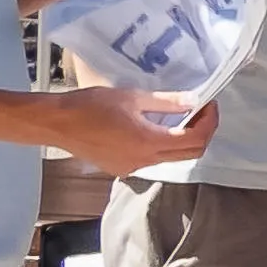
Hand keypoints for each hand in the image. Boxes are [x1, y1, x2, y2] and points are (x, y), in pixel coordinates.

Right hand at [43, 85, 218, 178]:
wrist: (56, 123)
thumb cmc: (89, 106)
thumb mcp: (132, 97)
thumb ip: (166, 102)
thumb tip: (193, 102)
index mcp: (149, 143)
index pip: (195, 140)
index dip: (210, 123)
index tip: (210, 106)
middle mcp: (143, 161)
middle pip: (188, 154)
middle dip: (202, 132)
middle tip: (201, 111)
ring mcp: (131, 168)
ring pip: (170, 158)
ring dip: (181, 139)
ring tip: (179, 116)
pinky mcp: (120, 168)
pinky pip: (150, 160)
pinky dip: (161, 145)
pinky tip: (154, 127)